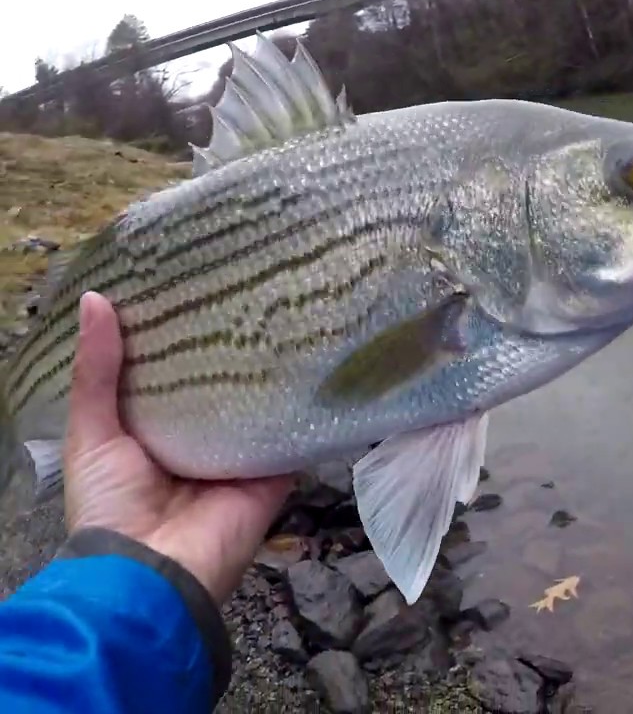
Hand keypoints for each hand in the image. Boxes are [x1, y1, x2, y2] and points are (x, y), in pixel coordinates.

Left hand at [62, 292, 293, 603]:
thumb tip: (96, 298)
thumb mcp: (91, 434)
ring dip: (268, 373)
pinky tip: (313, 363)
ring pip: (256, 406)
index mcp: (150, 432)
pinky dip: (301, 408)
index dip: (176, 338)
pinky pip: (291, 435)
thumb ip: (96, 372)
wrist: (153, 570)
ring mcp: (237, 457)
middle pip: (217, 388)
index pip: (169, 376)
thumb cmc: (110, 503)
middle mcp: (196, 442)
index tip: (188, 289)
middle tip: (245, 291)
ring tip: (283, 314)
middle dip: (227, 350)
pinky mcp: (272, 472)